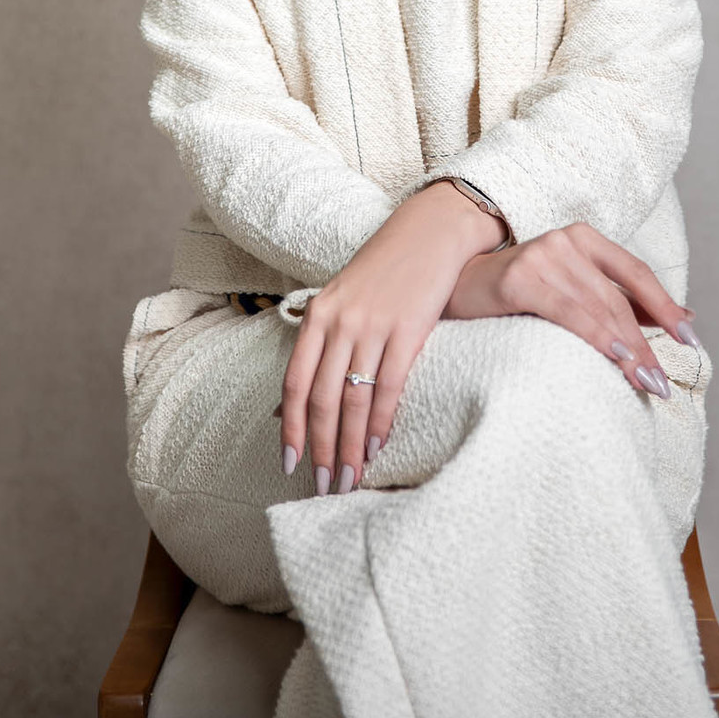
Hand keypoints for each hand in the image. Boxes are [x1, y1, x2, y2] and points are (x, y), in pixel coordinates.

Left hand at [277, 181, 506, 492]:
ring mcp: (373, 326)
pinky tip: (377, 447)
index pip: (295, 383)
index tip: (290, 464)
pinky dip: (380, 423)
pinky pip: (387, 387)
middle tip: (325, 485)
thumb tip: (305, 393)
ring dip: (350, 446)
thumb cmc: (384, 268)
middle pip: (323, 400)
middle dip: (321, 449)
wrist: (428, 232)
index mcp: (318, 315)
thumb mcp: (343, 297)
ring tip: (351, 477)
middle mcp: (340, 322)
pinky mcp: (408, 330)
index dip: (292, 428)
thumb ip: (325, 339)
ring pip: (353, 401)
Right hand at [441, 221, 698, 399]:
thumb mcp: (571, 288)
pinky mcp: (519, 278)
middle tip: (661, 383)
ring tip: (645, 382)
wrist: (454, 286)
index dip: (665, 307)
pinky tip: (617, 357)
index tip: (691, 339)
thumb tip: (681, 317)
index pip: (635, 273)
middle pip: (617, 298)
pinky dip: (596, 336)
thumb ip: (617, 299)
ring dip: (627, 349)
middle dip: (645, 344)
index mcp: (584, 238)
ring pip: (598, 308)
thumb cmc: (517, 293)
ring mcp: (542, 256)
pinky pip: (569, 312)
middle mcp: (567, 240)